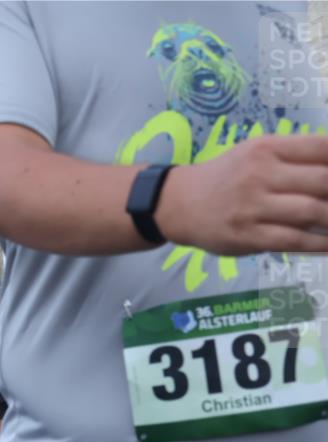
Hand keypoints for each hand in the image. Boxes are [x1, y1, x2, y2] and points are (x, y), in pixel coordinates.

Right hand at [157, 135, 327, 254]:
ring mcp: (252, 206)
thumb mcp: (255, 154)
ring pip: (312, 211)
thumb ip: (294, 157)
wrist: (178, 204)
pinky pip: (294, 240)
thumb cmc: (225, 178)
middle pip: (323, 181)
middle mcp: (259, 174)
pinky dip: (321, 244)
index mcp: (266, 148)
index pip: (322, 147)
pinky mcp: (247, 235)